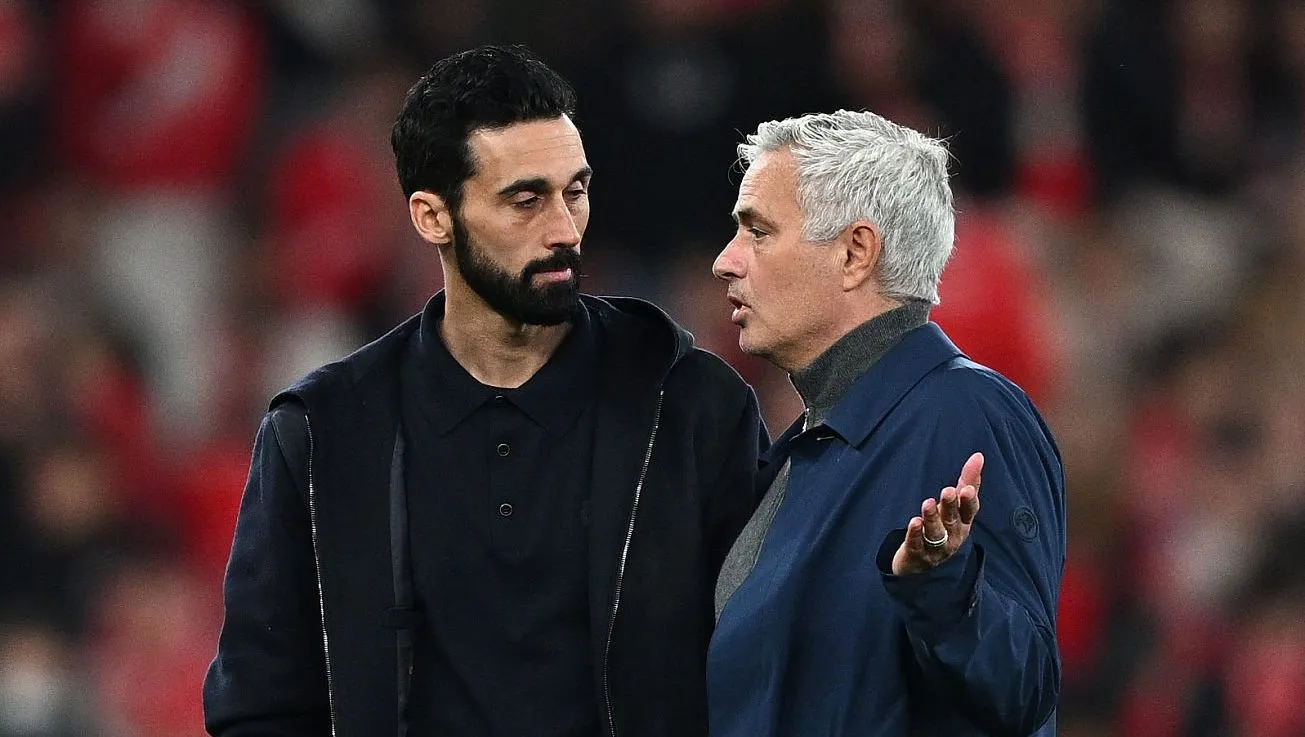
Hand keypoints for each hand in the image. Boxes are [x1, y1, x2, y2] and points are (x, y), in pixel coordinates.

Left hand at [891, 452, 982, 575]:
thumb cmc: (944, 526)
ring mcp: (936, 548)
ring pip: (935, 533)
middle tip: (948, 491)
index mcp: (963, 522)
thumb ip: (968, 480)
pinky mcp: (918, 553)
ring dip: (932, 518)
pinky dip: (916, 534)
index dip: (968, 501)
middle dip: (951, 506)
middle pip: (952, 520)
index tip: (967, 489)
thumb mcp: (957, 505)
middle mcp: (953, 536)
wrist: (921, 561)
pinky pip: (917, 544)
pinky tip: (913, 522)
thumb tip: (979, 456)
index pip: (969, 511)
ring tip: (927, 503)